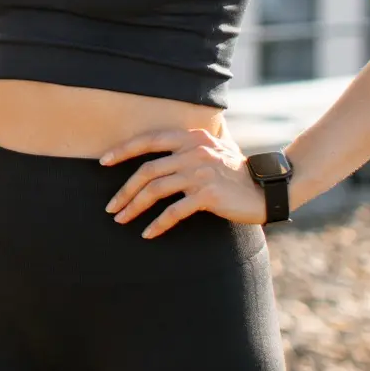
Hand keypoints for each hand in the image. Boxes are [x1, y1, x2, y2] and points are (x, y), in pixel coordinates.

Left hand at [101, 127, 263, 237]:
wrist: (266, 189)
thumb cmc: (234, 172)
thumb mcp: (212, 149)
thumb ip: (187, 147)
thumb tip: (156, 152)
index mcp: (190, 137)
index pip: (149, 139)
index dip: (123, 150)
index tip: (102, 162)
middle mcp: (193, 151)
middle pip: (147, 170)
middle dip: (124, 190)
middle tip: (111, 206)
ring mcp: (200, 173)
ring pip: (156, 190)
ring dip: (134, 207)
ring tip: (121, 219)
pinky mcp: (208, 195)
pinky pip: (174, 211)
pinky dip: (158, 223)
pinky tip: (148, 233)